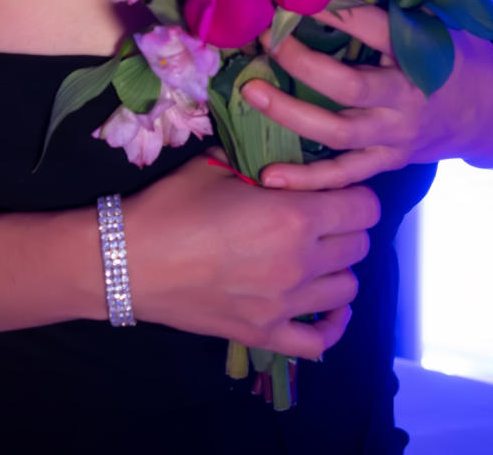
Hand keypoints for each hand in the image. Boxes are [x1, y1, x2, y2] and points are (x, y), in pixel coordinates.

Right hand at [124, 152, 379, 357]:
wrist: (127, 260)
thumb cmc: (172, 206)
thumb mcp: (217, 165)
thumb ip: (261, 158)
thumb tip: (283, 152)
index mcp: (293, 216)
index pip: (364, 207)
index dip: (355, 192)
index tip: (335, 187)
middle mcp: (300, 263)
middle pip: (360, 245)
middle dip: (348, 225)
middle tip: (321, 215)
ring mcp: (285, 306)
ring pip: (348, 288)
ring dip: (337, 267)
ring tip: (314, 253)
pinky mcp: (265, 334)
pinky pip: (320, 341)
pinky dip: (331, 324)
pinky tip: (321, 303)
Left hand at [241, 5, 492, 189]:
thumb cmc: (460, 54)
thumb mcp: (442, 20)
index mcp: (421, 56)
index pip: (372, 31)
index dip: (334, 14)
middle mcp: (406, 100)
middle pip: (347, 87)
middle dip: (301, 63)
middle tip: (265, 40)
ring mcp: (395, 135)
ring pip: (337, 134)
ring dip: (289, 114)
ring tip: (250, 91)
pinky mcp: (388, 161)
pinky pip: (344, 175)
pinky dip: (307, 180)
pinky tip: (269, 176)